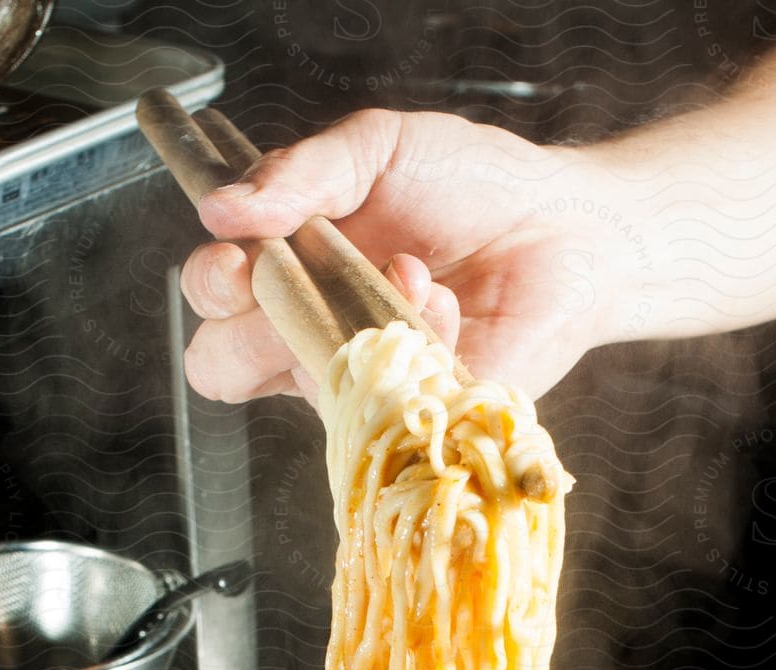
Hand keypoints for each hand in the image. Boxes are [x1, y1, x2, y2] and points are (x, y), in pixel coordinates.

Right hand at [178, 110, 629, 403]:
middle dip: (253, 326)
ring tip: (414, 268)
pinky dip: (423, 333)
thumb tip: (222, 205)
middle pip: (224, 366)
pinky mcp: (417, 412)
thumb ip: (301, 172)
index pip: (212, 302)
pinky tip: (451, 300)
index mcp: (290, 271)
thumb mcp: (379, 151)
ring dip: (354, 317)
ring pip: (310, 381)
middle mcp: (313, 333)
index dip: (213, 285)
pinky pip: (388, 396)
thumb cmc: (470, 186)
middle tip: (307, 283)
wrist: (563, 225)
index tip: (243, 254)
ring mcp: (361, 381)